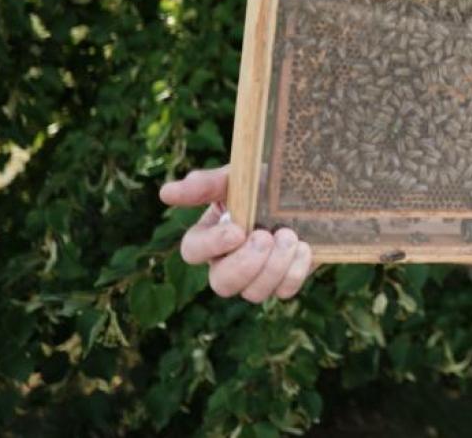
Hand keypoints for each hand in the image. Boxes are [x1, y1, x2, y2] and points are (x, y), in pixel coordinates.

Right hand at [159, 164, 317, 301]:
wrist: (306, 192)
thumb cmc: (262, 184)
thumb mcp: (237, 177)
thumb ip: (206, 184)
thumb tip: (166, 193)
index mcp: (210, 236)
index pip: (192, 252)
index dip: (212, 246)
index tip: (237, 230)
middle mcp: (227, 262)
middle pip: (221, 284)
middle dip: (245, 264)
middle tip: (265, 237)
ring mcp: (256, 277)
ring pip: (253, 293)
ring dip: (273, 267)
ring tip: (289, 236)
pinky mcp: (283, 281)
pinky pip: (283, 292)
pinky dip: (295, 271)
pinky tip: (304, 248)